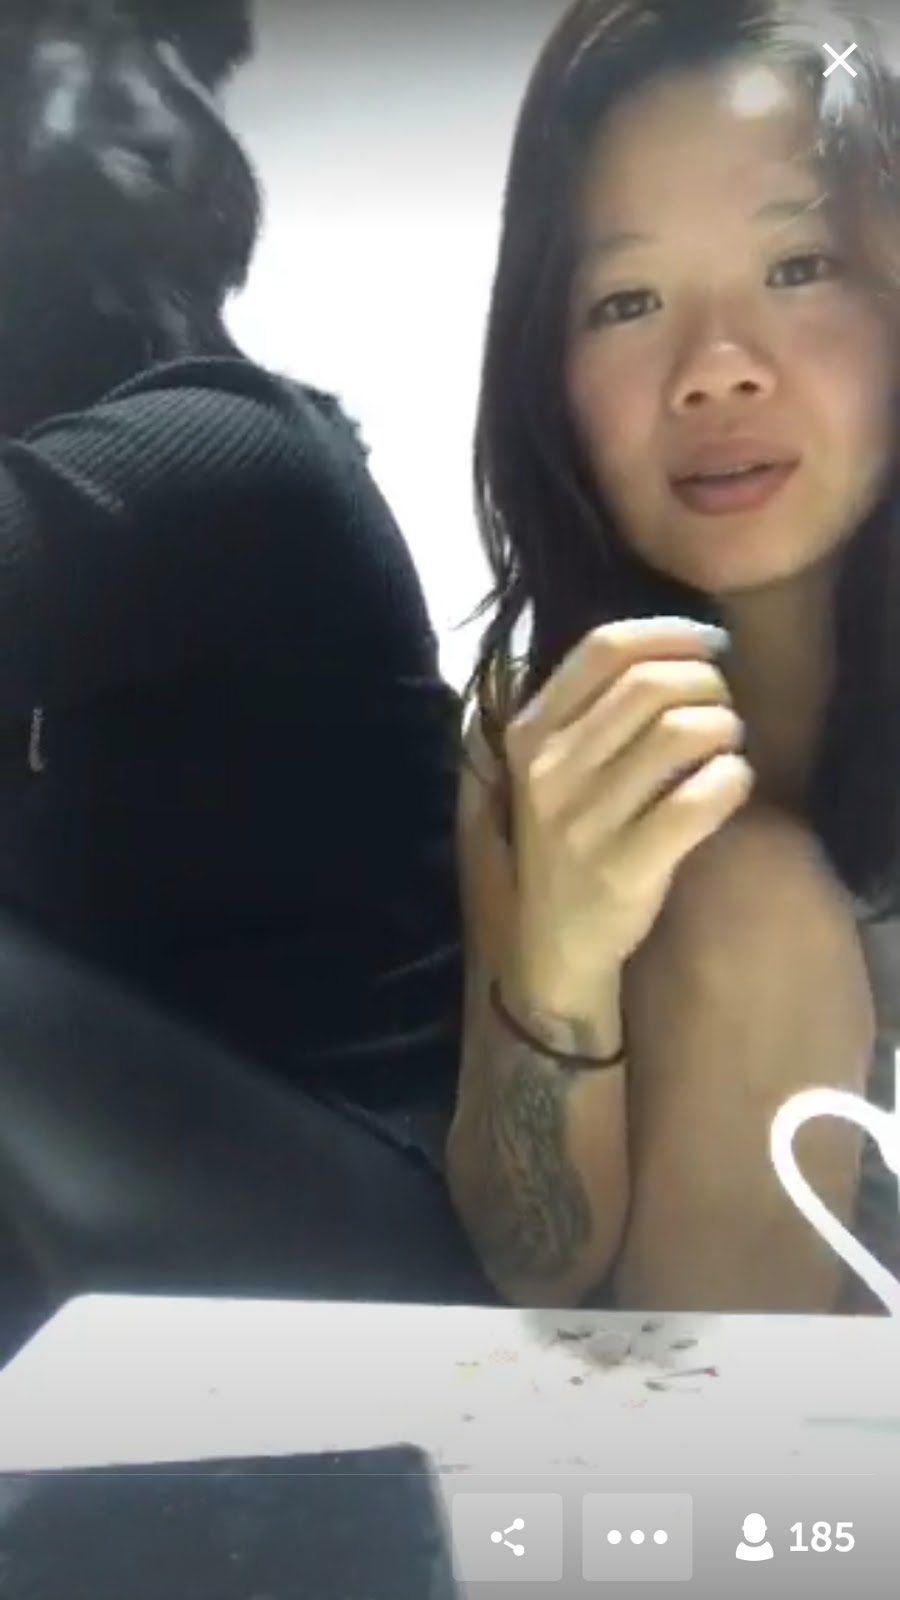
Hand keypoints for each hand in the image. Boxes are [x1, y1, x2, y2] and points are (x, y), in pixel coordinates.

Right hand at [503, 616, 752, 1018]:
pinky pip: (700, 799)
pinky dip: (733, 779)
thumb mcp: (552, 768)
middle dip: (708, 682)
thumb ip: (591, 708)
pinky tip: (732, 784)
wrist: (555, 945)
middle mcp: (548, 772)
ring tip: (726, 746)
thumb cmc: (570, 841)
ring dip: (725, 728)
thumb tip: (677, 645)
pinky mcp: (625, 867)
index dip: (670, 633)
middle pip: (650, 684)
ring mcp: (584, 822)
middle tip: (723, 706)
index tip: (710, 643)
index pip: (603, 649)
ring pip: (682, 733)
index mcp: (528, 734)